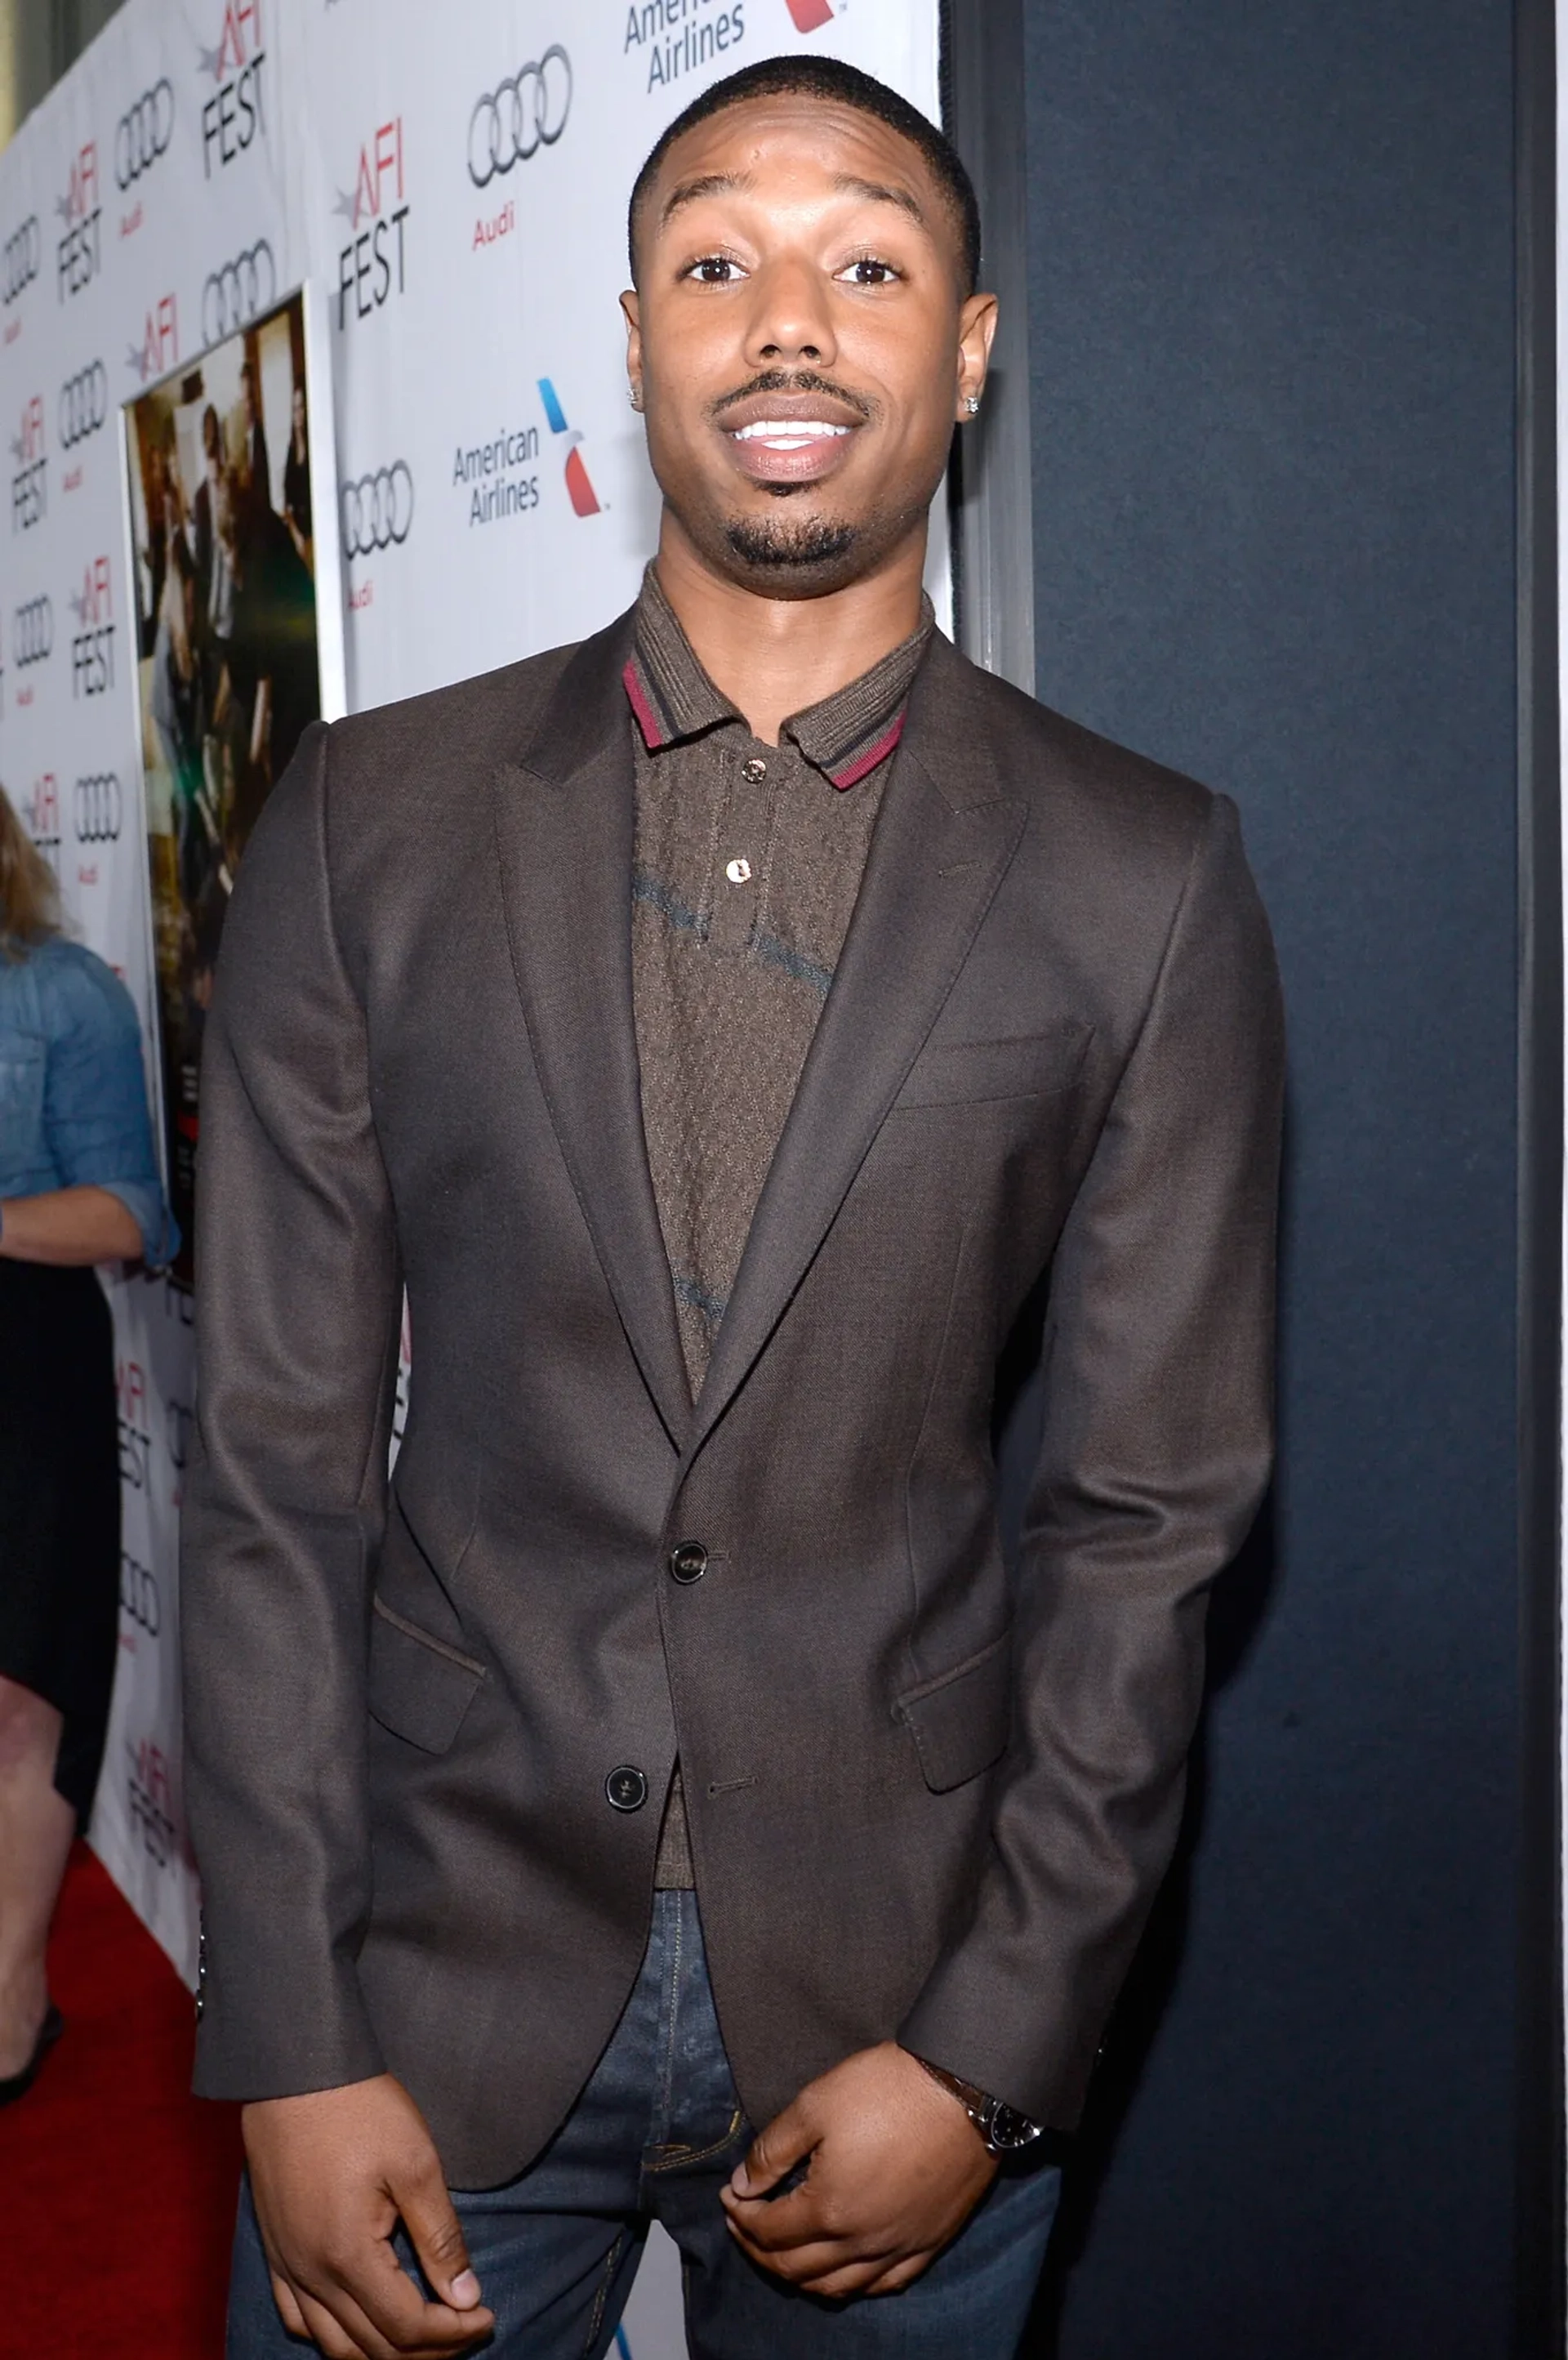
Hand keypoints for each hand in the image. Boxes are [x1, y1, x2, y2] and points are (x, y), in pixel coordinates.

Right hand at [242, 2074, 495, 2357]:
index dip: (453, 2332)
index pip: (407, 2328)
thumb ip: (440, 2237)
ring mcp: (287, 2266)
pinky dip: (334, 2335)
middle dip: (427, 2350)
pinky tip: (361, 2322)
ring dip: (383, 2352)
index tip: (487, 2314)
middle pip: (373, 2348)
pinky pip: (298, 2319)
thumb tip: (466, 2297)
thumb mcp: (416, 2164)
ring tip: (425, 2334)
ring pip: (334, 2345)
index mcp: (348, 2256)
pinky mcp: (275, 2250)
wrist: (293, 2070)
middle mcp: (311, 2275)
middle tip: (467, 2327)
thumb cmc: (359, 2109)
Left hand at [719, 2041, 996, 2299]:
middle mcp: (863, 2242)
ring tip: (783, 2250)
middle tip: (744, 2224)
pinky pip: (885, 2284)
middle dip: (759, 2250)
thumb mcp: (816, 2104)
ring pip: (837, 2287)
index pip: (769, 2230)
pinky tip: (843, 2268)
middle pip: (796, 2268)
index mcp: (830, 2209)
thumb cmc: (888, 2089)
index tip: (730, 2195)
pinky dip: (854, 2284)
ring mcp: (899, 2247)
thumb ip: (773, 2151)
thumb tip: (743, 2186)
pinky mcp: (930, 2243)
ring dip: (800, 2275)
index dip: (741, 2215)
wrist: (965, 2088)